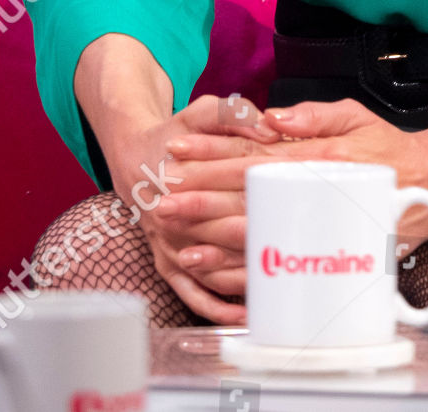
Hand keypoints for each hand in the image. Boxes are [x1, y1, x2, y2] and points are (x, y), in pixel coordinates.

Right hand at [111, 92, 285, 324]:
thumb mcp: (201, 112)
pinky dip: (215, 308)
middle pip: (222, 235)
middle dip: (257, 246)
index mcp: (182, 176)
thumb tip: (269, 130)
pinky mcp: (167, 263)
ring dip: (242, 281)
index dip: (261, 201)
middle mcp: (172, 216)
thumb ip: (235, 115)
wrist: (134, 158)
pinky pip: (191, 293)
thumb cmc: (175, 133)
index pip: (228, 194)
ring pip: (209, 270)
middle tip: (293, 255)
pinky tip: (243, 316)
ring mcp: (169, 244)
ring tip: (277, 288)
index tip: (291, 211)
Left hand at [161, 98, 427, 293]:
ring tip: (177, 241)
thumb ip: (313, 115)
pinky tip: (218, 274)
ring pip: (259, 237)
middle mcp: (313, 192)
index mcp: (315, 156)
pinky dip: (246, 273)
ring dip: (214, 241)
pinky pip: (282, 267)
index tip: (178, 153)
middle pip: (247, 198)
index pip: (254, 155)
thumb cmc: (389, 149)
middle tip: (161, 199)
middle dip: (200, 199)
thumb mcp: (356, 116)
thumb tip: (273, 117)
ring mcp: (320, 227)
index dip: (212, 153)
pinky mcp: (327, 254)